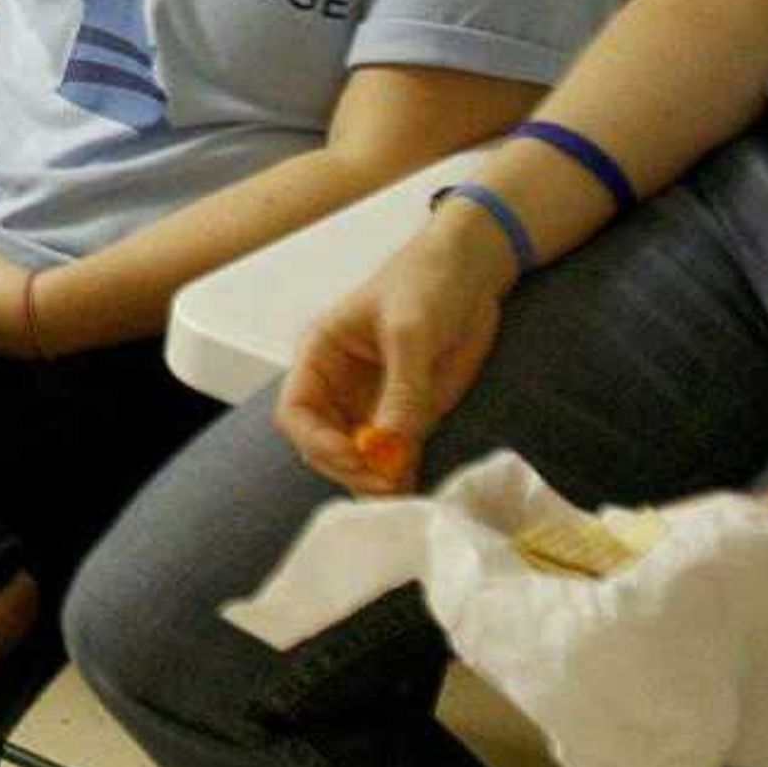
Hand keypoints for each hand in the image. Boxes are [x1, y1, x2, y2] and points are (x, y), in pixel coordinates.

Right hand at [276, 208, 517, 492]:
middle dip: (348, 468)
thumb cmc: (426, 282)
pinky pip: (395, 458)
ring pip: (358, 459)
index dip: (315, 440)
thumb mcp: (411, 330)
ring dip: (374, 481)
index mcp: (321, 356)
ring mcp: (372, 405)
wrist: (472, 274)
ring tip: (402, 492)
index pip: (296, 411)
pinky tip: (415, 487)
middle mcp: (339, 388)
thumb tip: (388, 446)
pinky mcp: (407, 416)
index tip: (353, 455)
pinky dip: (401, 477)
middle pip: (323, 445)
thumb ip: (402, 388)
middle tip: (385, 483)